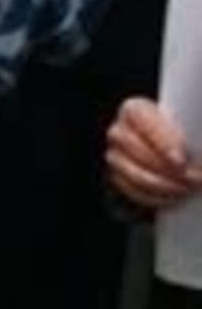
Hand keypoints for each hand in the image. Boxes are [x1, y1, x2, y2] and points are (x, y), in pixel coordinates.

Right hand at [107, 96, 201, 210]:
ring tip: (187, 189)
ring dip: (163, 185)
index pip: (143, 122)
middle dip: (167, 168)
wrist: (167, 144)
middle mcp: (118, 130)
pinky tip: (173, 198)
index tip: (181, 159)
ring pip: (133, 173)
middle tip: (193, 178)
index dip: (162, 141)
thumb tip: (197, 154)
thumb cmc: (183, 130)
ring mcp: (114, 154)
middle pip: (137, 151)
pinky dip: (154, 197)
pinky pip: (131, 191)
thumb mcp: (188, 124)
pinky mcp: (116, 176)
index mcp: (134, 109)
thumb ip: (193, 132)